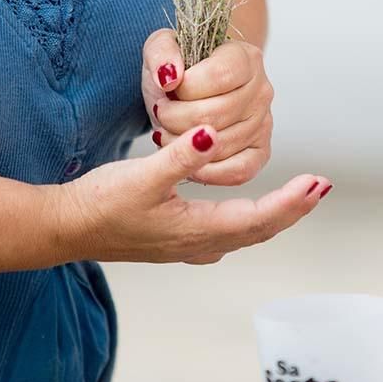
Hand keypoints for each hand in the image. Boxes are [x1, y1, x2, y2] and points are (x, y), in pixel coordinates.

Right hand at [58, 126, 330, 263]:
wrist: (64, 228)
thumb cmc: (100, 202)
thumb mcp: (141, 175)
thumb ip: (181, 155)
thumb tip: (213, 134)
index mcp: (196, 229)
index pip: (258, 217)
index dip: (291, 202)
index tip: (318, 184)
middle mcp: (198, 244)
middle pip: (259, 230)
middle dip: (291, 208)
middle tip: (318, 187)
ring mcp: (185, 247)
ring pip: (243, 233)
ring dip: (272, 215)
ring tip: (295, 197)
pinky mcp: (173, 241)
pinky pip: (225, 233)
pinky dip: (246, 220)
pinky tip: (243, 211)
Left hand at [141, 29, 273, 185]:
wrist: (190, 91)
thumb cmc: (181, 70)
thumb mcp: (162, 48)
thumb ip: (161, 53)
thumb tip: (170, 76)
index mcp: (246, 58)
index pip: (219, 76)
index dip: (185, 88)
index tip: (168, 88)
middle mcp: (262, 90)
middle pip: (217, 113)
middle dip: (176, 118)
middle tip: (162, 114)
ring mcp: (264, 123)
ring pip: (222, 145)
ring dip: (183, 145)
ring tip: (169, 132)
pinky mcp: (260, 153)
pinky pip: (239, 172)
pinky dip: (208, 172)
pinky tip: (187, 162)